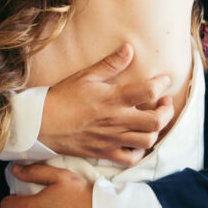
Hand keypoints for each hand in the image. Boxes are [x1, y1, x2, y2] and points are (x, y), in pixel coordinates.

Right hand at [39, 43, 173, 166]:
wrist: (41, 124)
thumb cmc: (62, 97)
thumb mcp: (85, 76)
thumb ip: (111, 64)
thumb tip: (129, 48)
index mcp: (112, 98)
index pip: (148, 91)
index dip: (162, 84)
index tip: (163, 80)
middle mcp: (116, 120)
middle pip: (156, 121)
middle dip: (166, 111)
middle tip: (163, 102)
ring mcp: (111, 139)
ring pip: (148, 141)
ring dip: (156, 131)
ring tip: (152, 120)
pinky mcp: (104, 152)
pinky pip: (131, 158)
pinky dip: (139, 151)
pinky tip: (136, 140)